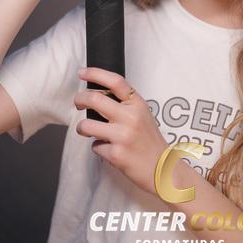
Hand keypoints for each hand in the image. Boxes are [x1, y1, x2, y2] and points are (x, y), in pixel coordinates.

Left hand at [74, 68, 168, 195]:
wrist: (164, 169)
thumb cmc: (149, 141)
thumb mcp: (142, 114)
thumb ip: (125, 104)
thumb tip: (98, 96)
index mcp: (137, 103)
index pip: (115, 81)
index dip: (95, 73)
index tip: (82, 73)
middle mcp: (130, 116)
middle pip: (95, 99)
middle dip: (80, 99)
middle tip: (78, 103)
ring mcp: (123, 135)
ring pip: (87, 124)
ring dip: (82, 128)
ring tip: (87, 130)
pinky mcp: (116, 154)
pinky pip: (95, 146)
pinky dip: (98, 147)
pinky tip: (109, 150)